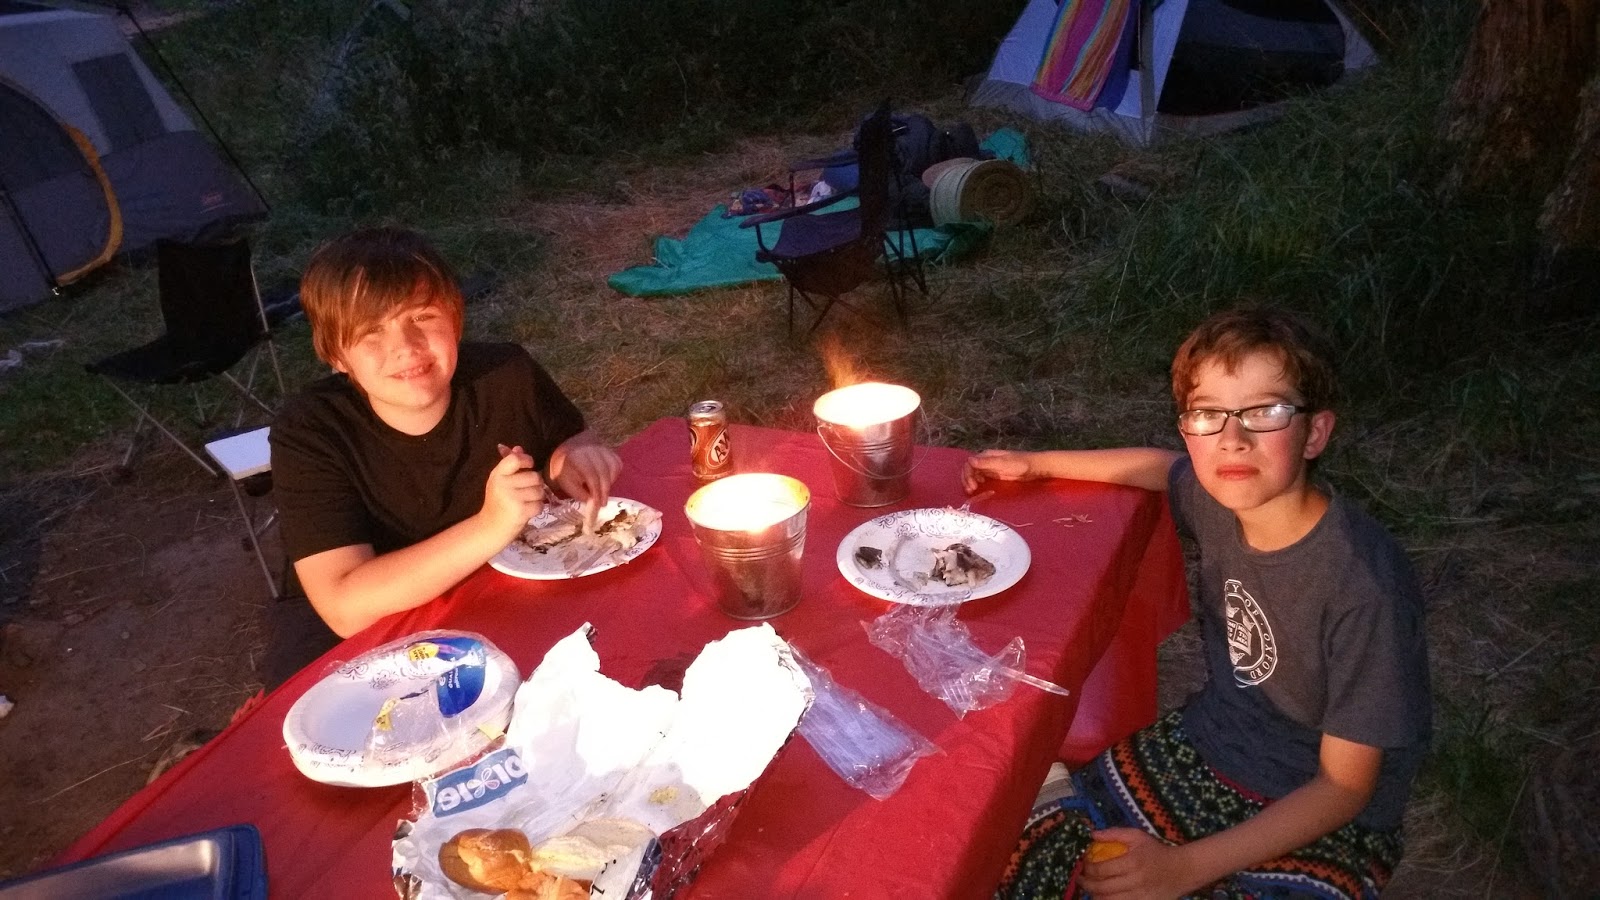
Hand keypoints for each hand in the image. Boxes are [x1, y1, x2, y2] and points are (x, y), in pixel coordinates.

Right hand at [481, 444, 546, 539]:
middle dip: (535, 484)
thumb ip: (509, 464)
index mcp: (498, 474)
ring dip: (537, 497)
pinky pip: (540, 505)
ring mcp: (512, 498)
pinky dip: (536, 509)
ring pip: (539, 491)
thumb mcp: (500, 481)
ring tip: (526, 502)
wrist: (490, 528)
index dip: (526, 460)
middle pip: (534, 476)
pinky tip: (527, 511)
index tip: (528, 465)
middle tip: (525, 492)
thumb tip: (519, 448)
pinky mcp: (521, 511)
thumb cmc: (497, 502)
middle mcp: (504, 484)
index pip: (515, 459)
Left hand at [550, 440, 621, 531]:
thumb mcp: (565, 483)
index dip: (596, 491)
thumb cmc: (565, 470)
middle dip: (604, 490)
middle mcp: (591, 449)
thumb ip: (579, 494)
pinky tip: (607, 481)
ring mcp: (602, 448)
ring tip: (602, 490)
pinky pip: (617, 464)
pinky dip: (614, 475)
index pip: (591, 475)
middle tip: (602, 503)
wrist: (567, 452)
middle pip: (604, 471)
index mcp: (577, 456)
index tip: (597, 504)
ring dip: (610, 482)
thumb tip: (594, 502)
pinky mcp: (609, 450)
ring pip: (614, 467)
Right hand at [961, 449, 1032, 493]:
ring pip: (974, 473)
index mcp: (986, 455)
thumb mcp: (1003, 464)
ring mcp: (990, 467)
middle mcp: (986, 460)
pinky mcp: (994, 474)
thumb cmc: (1020, 464)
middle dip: (967, 479)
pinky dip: (977, 482)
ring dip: (970, 481)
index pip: (970, 464)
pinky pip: (981, 477)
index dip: (967, 475)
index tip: (972, 486)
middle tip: (971, 490)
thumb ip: (986, 463)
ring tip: (972, 491)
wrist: (1034, 467)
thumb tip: (969, 460)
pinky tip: (979, 488)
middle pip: (970, 469)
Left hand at [1077, 828, 1192, 899]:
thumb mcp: (1137, 836)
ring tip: (1089, 889)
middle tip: (1080, 879)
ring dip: (1095, 896)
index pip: (1101, 869)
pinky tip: (1103, 897)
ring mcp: (1140, 896)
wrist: (1182, 870)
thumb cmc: (1157, 851)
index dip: (1087, 868)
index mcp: (1132, 862)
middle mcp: (1135, 881)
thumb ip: (1114, 834)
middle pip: (1102, 888)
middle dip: (1086, 884)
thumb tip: (1092, 834)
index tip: (1082, 865)